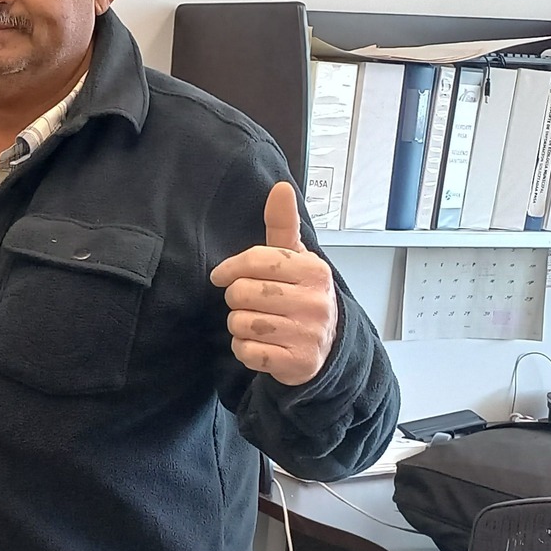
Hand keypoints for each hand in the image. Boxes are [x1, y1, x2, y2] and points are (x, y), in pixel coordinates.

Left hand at [207, 182, 337, 386]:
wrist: (327, 347)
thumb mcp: (295, 258)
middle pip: (241, 293)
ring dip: (239, 325)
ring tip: (259, 324)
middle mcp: (315, 302)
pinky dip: (244, 349)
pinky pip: (246, 351)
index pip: (255, 260)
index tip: (222, 275)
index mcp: (314, 271)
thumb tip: (279, 187)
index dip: (230, 268)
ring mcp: (308, 334)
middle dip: (236, 298)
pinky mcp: (297, 363)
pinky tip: (261, 345)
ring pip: (240, 323)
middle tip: (250, 303)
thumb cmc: (301, 295)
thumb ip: (282, 224)